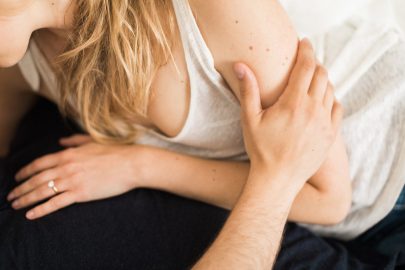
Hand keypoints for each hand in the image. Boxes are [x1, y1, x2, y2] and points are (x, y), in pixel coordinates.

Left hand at [7, 134, 145, 219]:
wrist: (131, 164)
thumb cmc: (115, 152)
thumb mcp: (92, 141)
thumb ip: (74, 140)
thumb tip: (61, 140)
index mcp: (68, 153)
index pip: (40, 163)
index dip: (25, 171)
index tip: (17, 177)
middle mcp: (66, 166)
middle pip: (36, 178)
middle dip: (21, 188)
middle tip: (11, 195)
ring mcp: (72, 180)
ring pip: (42, 191)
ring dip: (26, 199)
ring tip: (16, 205)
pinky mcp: (80, 194)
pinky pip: (56, 203)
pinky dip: (41, 209)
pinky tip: (31, 214)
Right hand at [234, 39, 342, 186]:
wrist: (278, 179)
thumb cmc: (261, 150)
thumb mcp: (250, 119)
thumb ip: (248, 90)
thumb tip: (241, 66)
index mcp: (293, 103)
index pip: (306, 66)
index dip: (306, 50)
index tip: (304, 42)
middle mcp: (313, 110)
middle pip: (321, 74)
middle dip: (314, 63)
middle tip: (305, 61)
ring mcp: (325, 123)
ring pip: (330, 90)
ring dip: (322, 80)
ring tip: (311, 79)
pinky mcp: (331, 135)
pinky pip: (338, 108)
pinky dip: (331, 98)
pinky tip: (322, 100)